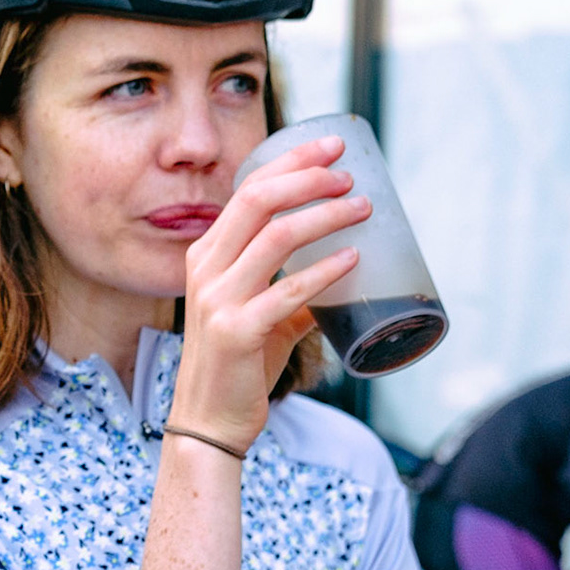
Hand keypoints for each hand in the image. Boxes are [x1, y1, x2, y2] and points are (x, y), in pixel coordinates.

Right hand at [173, 136, 369, 450]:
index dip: (291, 163)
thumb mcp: (260, 317)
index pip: (247, 190)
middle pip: (257, 200)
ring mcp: (218, 300)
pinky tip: (352, 259)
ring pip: (275, 237)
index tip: (332, 147)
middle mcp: (206, 269)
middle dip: (308, 177)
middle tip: (350, 172)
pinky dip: (324, 271)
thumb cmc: (237, 367)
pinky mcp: (237, 332)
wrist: (209, 422)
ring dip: (324, 215)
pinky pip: (288, 291)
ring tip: (363, 208)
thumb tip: (341, 274)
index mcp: (207, 256)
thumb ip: (294, 293)